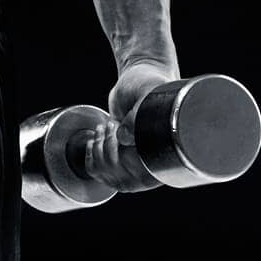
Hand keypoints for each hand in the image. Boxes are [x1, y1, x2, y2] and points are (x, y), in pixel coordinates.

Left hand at [82, 59, 179, 194]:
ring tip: (105, 128)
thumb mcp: (148, 92)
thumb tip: (124, 138)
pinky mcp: (117, 158)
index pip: (144, 178)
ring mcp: (134, 164)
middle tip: (112, 126)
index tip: (121, 135)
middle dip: (110, 151)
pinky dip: (91, 155)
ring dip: (99, 151)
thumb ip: (139, 112)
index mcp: (169, 155)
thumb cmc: (150, 84)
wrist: (139, 79)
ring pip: (110, 178)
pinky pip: (98, 172)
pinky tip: (96, 138)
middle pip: (124, 181)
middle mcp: (153, 165)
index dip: (127, 160)